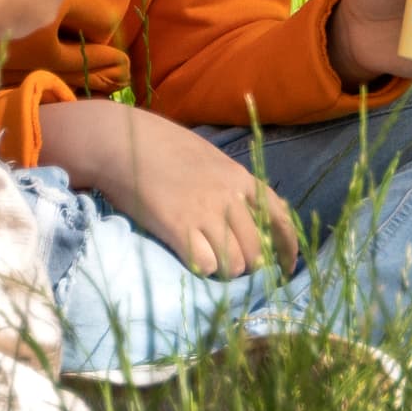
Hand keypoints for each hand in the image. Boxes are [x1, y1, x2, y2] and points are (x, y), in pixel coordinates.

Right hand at [69, 106, 301, 278]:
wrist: (124, 141)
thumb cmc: (164, 149)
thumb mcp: (212, 161)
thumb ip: (233, 186)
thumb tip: (250, 218)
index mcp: (242, 178)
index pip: (280, 219)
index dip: (288, 248)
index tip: (286, 268)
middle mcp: (230, 197)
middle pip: (258, 250)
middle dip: (249, 264)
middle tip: (232, 264)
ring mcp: (205, 212)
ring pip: (235, 262)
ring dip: (226, 269)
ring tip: (209, 259)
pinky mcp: (178, 227)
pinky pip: (206, 264)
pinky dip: (202, 267)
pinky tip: (190, 255)